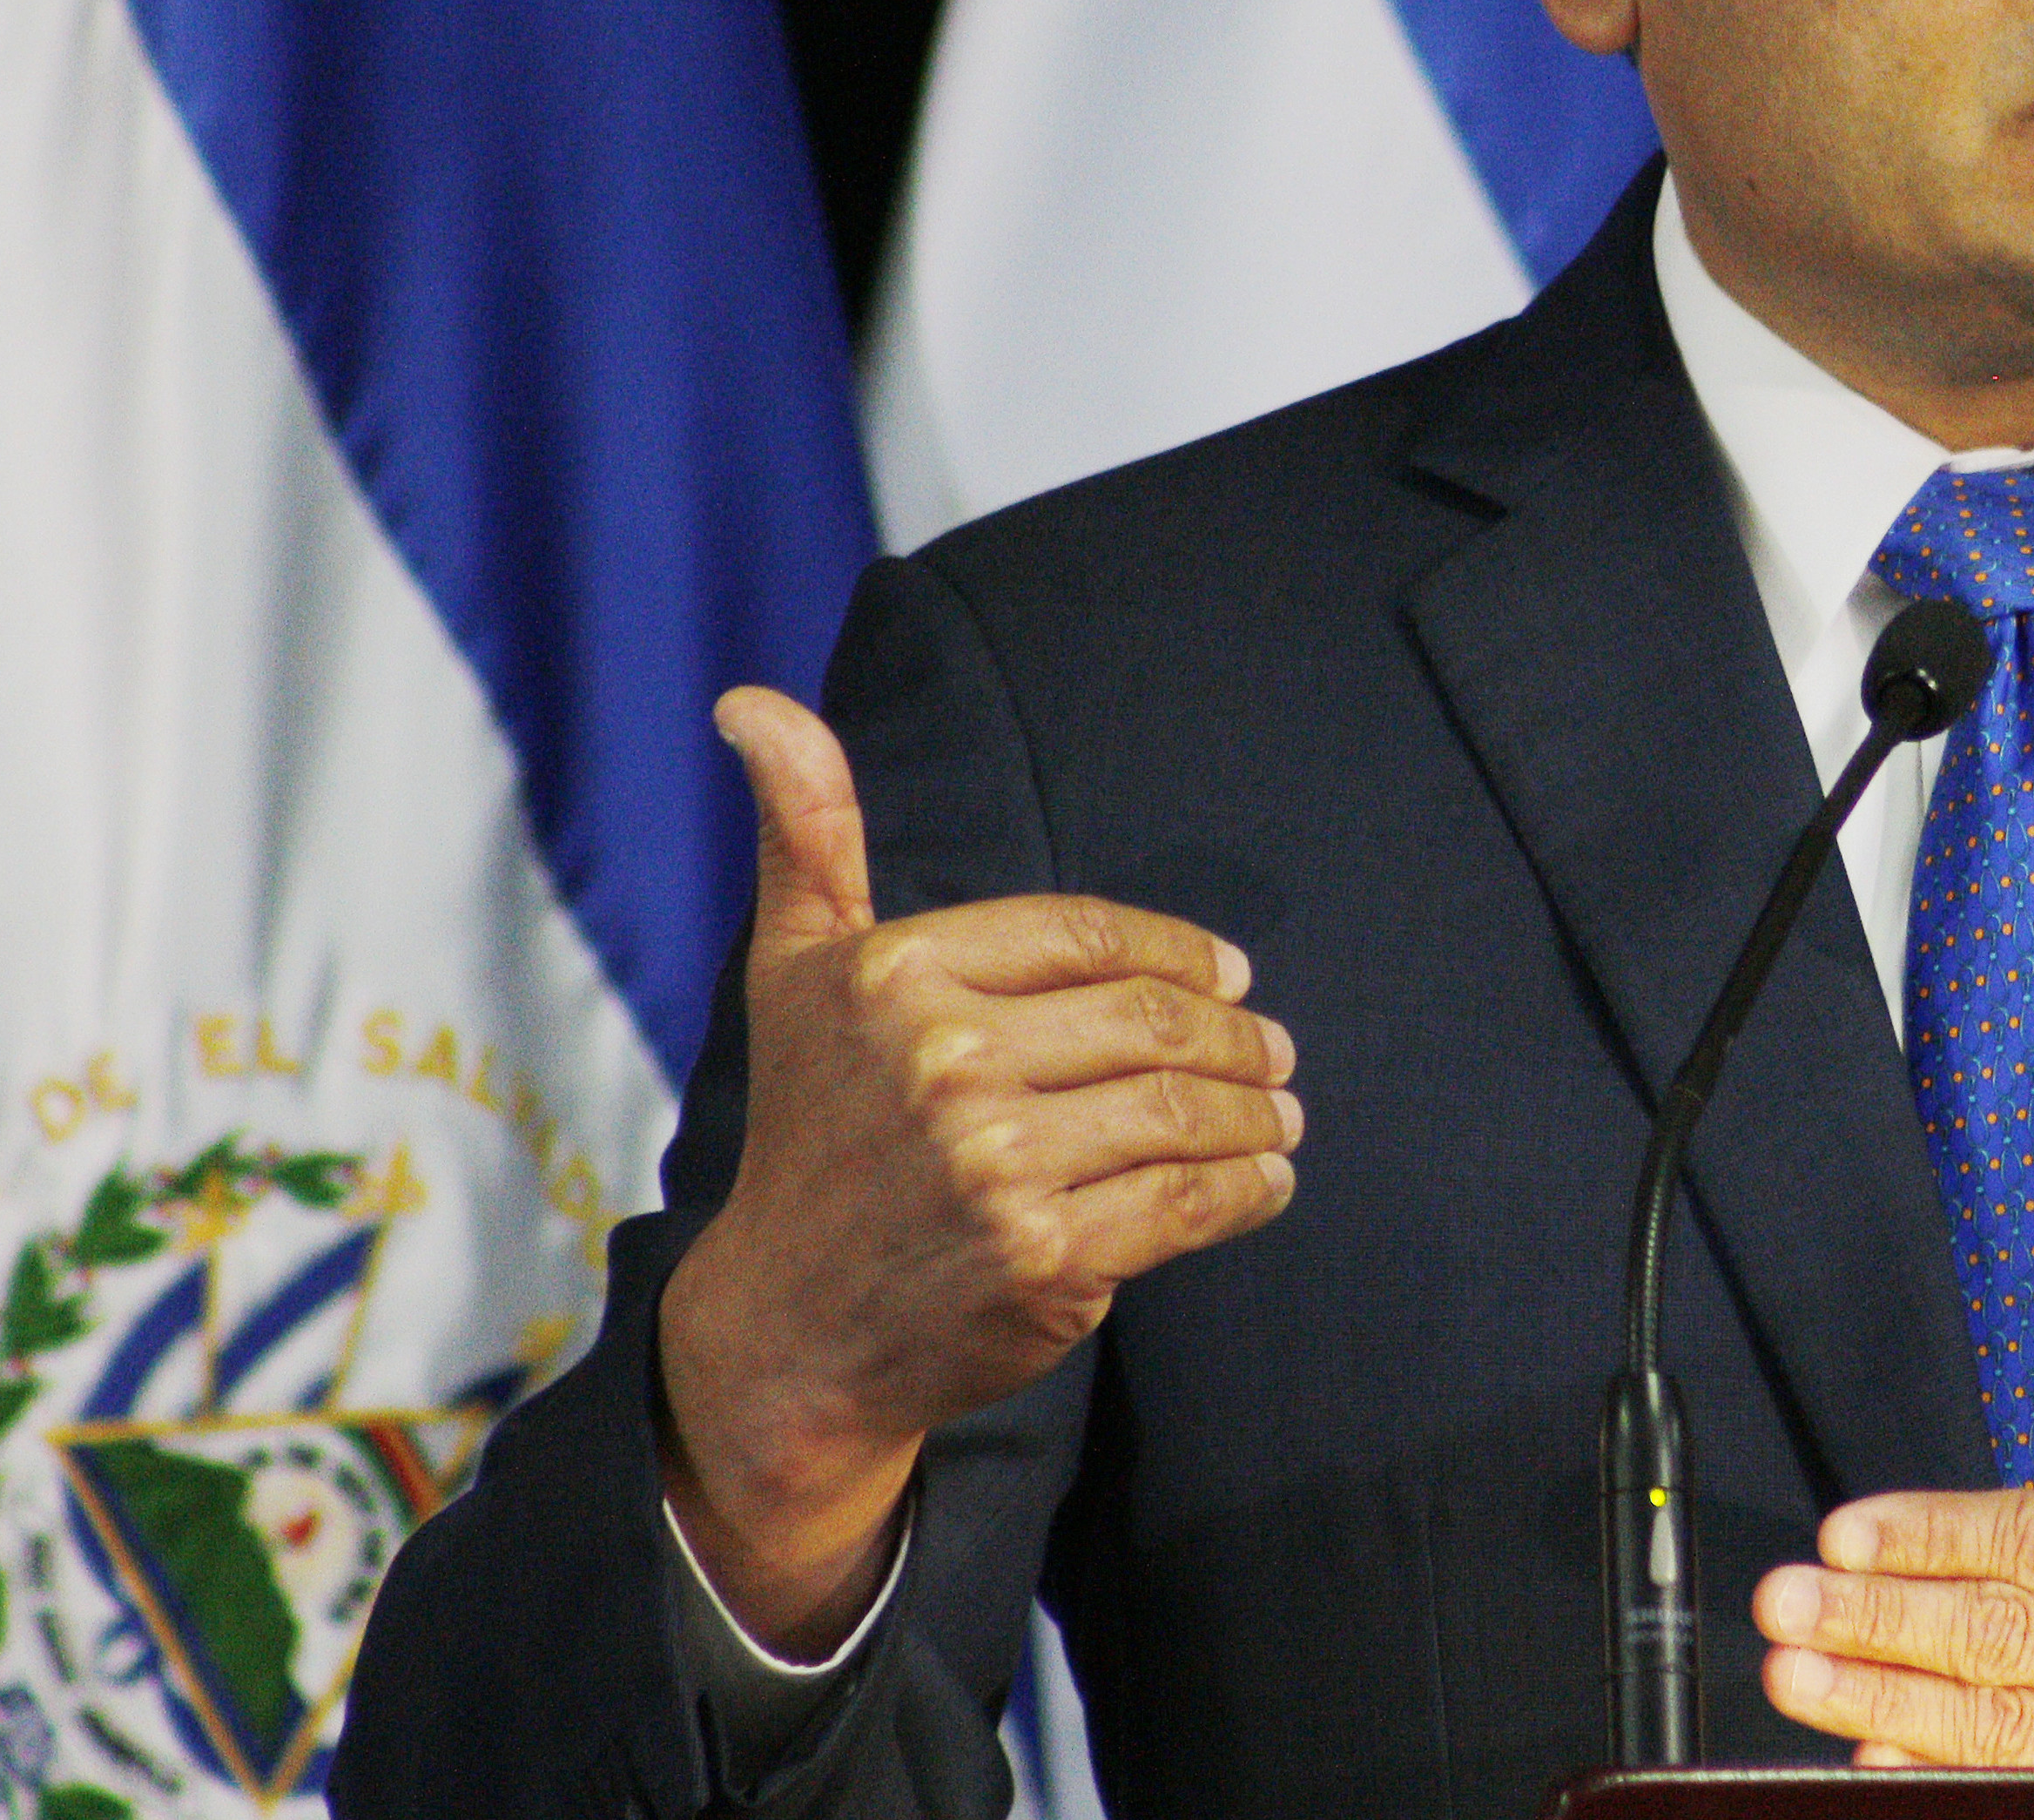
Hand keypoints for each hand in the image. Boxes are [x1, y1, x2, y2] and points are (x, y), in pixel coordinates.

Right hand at [656, 687, 1299, 1653]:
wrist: (787, 1332)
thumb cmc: (811, 1132)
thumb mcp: (794, 969)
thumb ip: (806, 831)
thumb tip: (754, 701)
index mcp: (897, 974)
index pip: (1089, 936)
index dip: (1176, 953)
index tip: (1227, 973)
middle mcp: (945, 1061)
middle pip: (1151, 1022)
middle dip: (1233, 1035)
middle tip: (1271, 1049)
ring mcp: (997, 1163)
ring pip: (1181, 1110)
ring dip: (1254, 1109)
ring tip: (1280, 1110)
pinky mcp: (1045, 1254)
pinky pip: (1186, 1201)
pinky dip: (1247, 1187)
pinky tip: (1267, 1178)